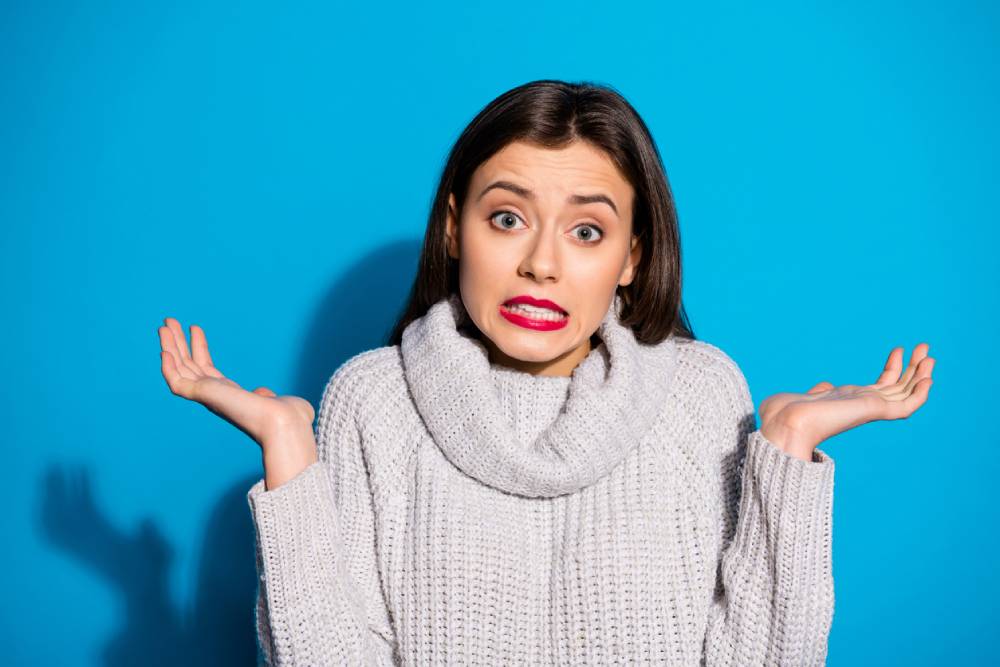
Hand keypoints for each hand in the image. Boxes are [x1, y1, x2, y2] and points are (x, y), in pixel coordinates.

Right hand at [157, 317, 316, 456]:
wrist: (286, 421)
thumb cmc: (289, 415)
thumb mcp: (274, 400)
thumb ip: (264, 395)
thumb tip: (263, 393)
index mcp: (230, 395)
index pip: (207, 369)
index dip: (199, 348)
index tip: (195, 328)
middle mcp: (216, 396)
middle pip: (189, 366)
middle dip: (178, 343)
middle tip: (169, 322)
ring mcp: (208, 396)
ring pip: (179, 370)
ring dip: (169, 347)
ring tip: (163, 326)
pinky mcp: (203, 396)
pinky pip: (176, 382)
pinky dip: (168, 367)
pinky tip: (164, 350)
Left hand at [759, 343, 935, 460]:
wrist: (785, 421)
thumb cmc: (787, 412)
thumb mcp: (808, 395)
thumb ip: (822, 391)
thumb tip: (825, 386)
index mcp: (849, 402)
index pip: (880, 386)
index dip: (893, 368)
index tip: (899, 350)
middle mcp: (861, 406)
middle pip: (897, 387)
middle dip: (912, 368)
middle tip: (924, 347)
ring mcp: (868, 410)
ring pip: (903, 394)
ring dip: (920, 376)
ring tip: (930, 356)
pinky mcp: (872, 412)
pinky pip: (905, 407)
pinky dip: (918, 395)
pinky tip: (927, 379)